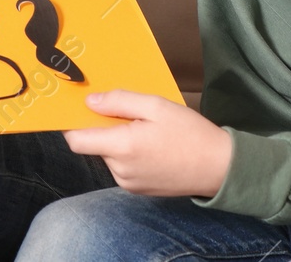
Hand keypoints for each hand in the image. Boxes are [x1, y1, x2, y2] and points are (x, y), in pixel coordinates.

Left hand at [62, 90, 231, 197]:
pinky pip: (122, 166)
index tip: (76, 109)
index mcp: (122, 147)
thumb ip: (120, 102)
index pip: (77, 140)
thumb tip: (90, 102)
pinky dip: (129, 153)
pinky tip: (152, 145)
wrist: (219, 167)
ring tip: (147, 130)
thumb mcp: (156, 106)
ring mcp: (128, 183)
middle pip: (95, 145)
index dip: (71, 124)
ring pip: (109, 155)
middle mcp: (120, 170)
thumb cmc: (190, 134)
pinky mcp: (138, 190)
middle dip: (105, 127)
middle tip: (131, 113)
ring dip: (119, 141)